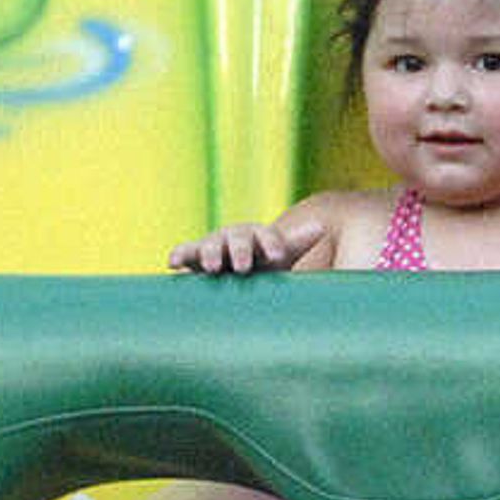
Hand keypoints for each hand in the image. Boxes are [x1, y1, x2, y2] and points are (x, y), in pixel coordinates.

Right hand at [171, 220, 302, 274]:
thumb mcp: (287, 253)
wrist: (244, 271)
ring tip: (213, 267)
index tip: (277, 256)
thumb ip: (302, 242)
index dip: (271, 244)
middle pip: (238, 240)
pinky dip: (180, 256)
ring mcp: (216, 248)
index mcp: (262, 238)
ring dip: (211, 254)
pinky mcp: (196, 259)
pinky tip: (173, 263)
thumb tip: (325, 228)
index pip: (268, 237)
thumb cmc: (269, 262)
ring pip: (212, 247)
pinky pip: (186, 254)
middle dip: (240, 251)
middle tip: (243, 267)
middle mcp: (238, 239)